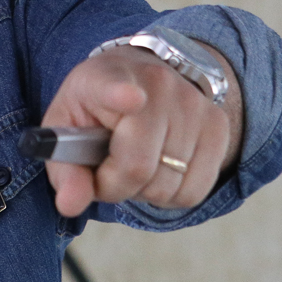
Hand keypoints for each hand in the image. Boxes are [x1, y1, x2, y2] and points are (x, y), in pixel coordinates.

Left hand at [39, 44, 240, 217]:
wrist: (138, 77)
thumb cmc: (96, 109)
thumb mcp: (65, 130)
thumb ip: (64, 171)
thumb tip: (70, 204)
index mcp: (105, 78)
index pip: (114, 87)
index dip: (121, 94)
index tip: (131, 98)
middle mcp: (156, 84)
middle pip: (137, 167)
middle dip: (116, 184)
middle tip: (108, 167)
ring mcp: (192, 102)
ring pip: (168, 186)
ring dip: (146, 190)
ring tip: (135, 162)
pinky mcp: (218, 124)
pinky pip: (195, 190)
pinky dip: (174, 195)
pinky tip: (161, 170)